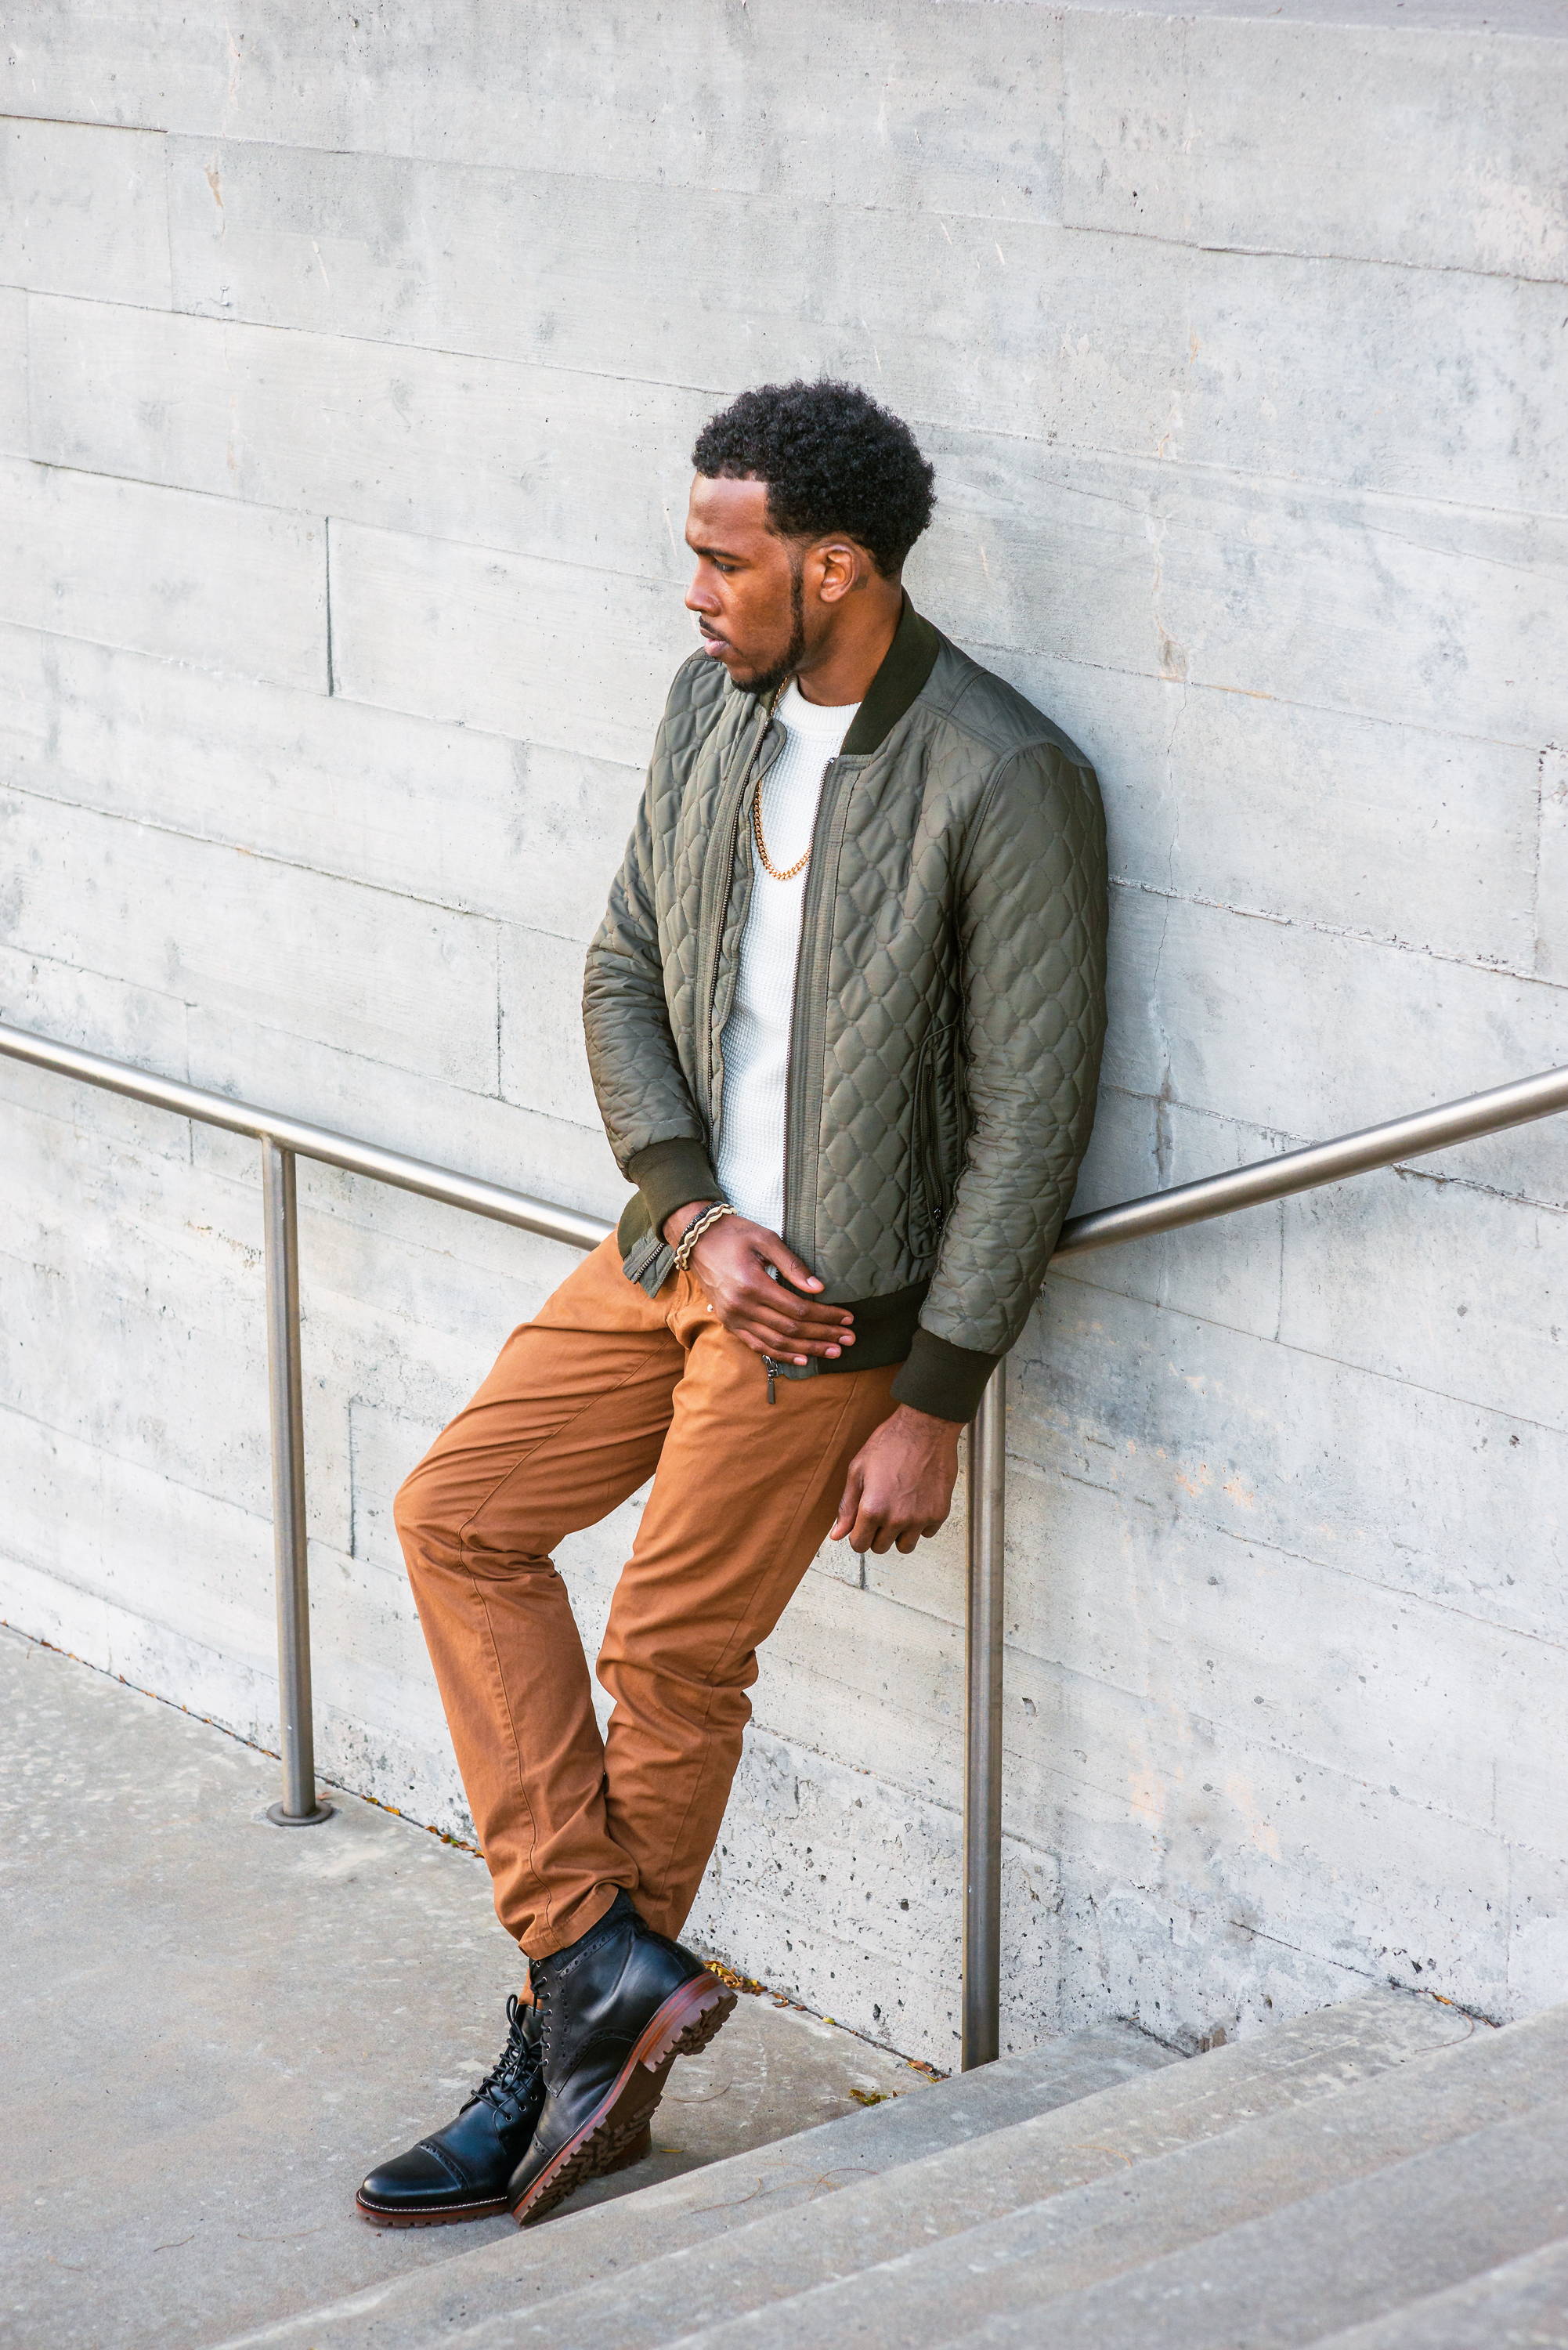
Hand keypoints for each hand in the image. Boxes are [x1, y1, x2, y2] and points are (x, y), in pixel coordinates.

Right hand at [662, 1202, 855, 1362]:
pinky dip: (780, 1355)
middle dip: (823, 1335)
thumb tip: (819, 1288)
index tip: (847, 1317)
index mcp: (752, 1284)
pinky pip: (757, 1345)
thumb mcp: (765, 1239)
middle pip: (791, 1330)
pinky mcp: (729, 1323)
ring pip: (777, 1342)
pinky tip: (801, 1359)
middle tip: (849, 1339)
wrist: (698, 1239)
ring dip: (807, 1349)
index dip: (825, 1316)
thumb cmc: (735, 1234)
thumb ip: (793, 1265)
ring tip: (833, 1351)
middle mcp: (742, 1306)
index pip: (798, 1309)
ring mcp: (733, 1318)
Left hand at [830, 1404, 959, 1554]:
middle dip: (877, 1534)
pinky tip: (916, 1502)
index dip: (858, 1534)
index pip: (859, 1545)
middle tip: (881, 1510)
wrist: (926, 1429)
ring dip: (899, 1534)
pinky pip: (927, 1533)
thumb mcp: (858, 1470)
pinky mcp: (939, 1514)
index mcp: (872, 1509)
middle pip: (881, 1547)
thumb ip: (847, 1506)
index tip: (862, 1524)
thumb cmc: (890, 1443)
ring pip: (905, 1546)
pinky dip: (921, 1524)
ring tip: (899, 1509)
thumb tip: (837, 1534)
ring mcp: (920, 1518)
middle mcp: (897, 1519)